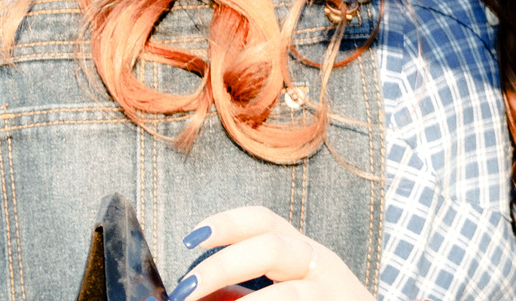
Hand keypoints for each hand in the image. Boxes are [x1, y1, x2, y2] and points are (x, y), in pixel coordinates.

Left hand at [171, 207, 364, 300]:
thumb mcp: (280, 294)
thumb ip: (236, 294)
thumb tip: (188, 295)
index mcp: (299, 252)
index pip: (262, 222)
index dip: (226, 223)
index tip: (190, 239)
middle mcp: (319, 265)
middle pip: (271, 248)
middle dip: (222, 266)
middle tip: (184, 293)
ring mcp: (331, 293)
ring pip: (287, 294)